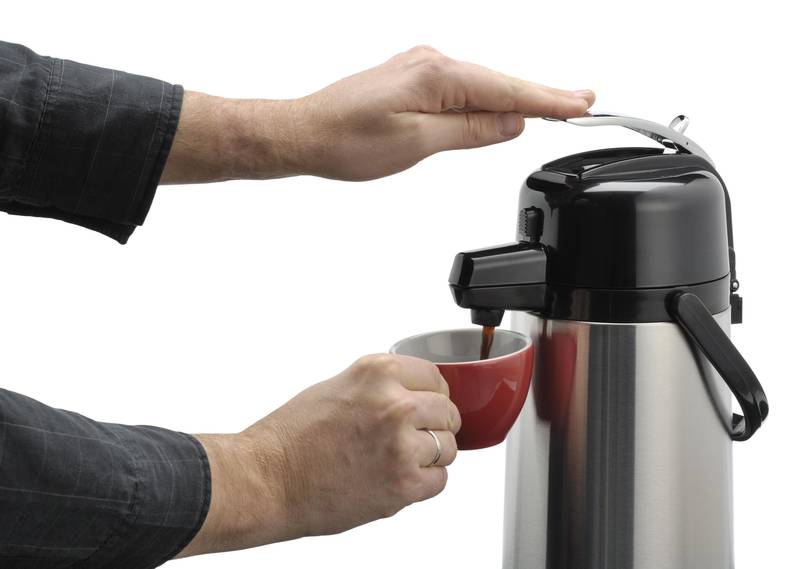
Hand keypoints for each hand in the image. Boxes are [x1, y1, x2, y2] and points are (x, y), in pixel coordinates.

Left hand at [161, 46, 594, 182]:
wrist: (304, 133)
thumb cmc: (346, 140)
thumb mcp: (418, 144)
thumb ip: (470, 131)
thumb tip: (511, 122)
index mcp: (438, 76)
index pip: (507, 90)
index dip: (549, 100)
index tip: (582, 104)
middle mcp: (432, 63)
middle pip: (499, 82)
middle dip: (542, 95)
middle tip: (584, 102)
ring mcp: (421, 69)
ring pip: (481, 85)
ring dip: (516, 97)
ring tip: (555, 106)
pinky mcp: (412, 79)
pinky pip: (462, 87)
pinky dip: (486, 97)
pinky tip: (501, 104)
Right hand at [177, 353, 460, 556]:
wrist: (267, 479)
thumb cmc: (292, 437)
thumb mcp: (339, 387)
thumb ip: (381, 386)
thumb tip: (413, 393)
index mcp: (378, 372)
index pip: (436, 377)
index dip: (432, 394)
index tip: (429, 404)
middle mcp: (394, 404)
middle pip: (448, 412)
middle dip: (436, 425)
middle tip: (416, 436)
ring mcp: (401, 444)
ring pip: (449, 447)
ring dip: (431, 456)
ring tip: (400, 460)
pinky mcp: (403, 483)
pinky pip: (439, 480)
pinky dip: (423, 483)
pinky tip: (397, 478)